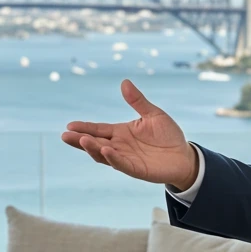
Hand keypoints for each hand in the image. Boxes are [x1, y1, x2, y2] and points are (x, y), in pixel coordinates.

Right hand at [61, 79, 198, 189]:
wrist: (184, 155)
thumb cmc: (168, 135)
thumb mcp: (153, 114)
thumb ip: (137, 101)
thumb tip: (124, 82)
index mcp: (121, 132)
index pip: (98, 129)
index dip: (84, 128)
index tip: (69, 125)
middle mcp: (119, 146)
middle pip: (95, 143)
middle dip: (80, 140)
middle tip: (65, 136)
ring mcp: (126, 158)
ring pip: (104, 154)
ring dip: (93, 148)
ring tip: (82, 140)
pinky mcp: (136, 169)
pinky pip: (121, 164)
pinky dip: (113, 158)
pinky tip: (106, 150)